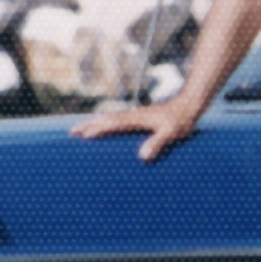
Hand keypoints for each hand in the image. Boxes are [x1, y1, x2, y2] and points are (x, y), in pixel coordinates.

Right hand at [73, 97, 199, 161]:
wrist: (188, 105)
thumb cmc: (181, 120)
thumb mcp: (171, 133)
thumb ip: (157, 143)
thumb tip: (142, 156)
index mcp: (136, 119)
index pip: (113, 124)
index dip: (98, 130)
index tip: (84, 135)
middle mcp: (132, 115)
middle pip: (105, 120)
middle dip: (88, 125)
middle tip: (71, 132)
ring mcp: (134, 116)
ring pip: (109, 119)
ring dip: (93, 124)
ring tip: (80, 130)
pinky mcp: (138, 119)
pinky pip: (116, 122)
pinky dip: (105, 124)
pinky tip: (103, 129)